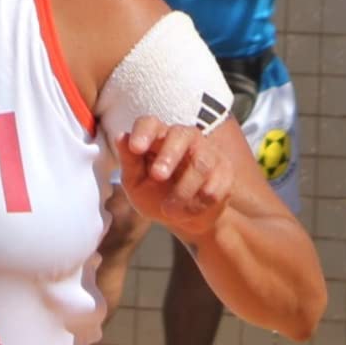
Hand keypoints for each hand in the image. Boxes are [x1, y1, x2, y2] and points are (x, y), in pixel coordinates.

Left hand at [118, 116, 233, 240]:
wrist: (186, 221)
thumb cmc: (155, 196)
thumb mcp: (136, 184)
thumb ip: (129, 162)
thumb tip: (121, 137)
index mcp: (158, 137)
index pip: (150, 123)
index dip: (143, 133)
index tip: (135, 148)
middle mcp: (185, 138)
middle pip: (181, 134)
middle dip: (169, 154)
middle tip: (157, 176)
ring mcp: (208, 152)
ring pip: (201, 163)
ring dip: (183, 190)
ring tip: (169, 210)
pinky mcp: (224, 172)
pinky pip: (215, 186)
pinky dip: (199, 204)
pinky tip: (189, 211)